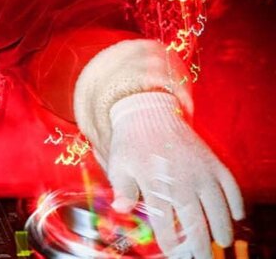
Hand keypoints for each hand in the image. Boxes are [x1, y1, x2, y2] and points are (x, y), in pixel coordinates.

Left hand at [106, 92, 243, 257]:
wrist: (148, 112)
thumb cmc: (130, 143)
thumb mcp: (119, 165)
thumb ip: (123, 189)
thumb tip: (122, 209)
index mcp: (155, 183)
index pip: (165, 224)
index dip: (171, 243)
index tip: (174, 253)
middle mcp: (181, 179)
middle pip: (195, 221)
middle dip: (200, 244)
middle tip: (203, 257)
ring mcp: (200, 170)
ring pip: (218, 207)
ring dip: (222, 228)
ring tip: (222, 241)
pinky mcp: (212, 161)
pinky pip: (230, 185)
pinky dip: (236, 202)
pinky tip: (237, 216)